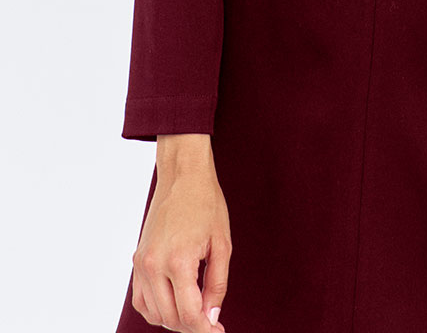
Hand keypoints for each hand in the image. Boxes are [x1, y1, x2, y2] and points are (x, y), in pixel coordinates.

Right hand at [131, 154, 231, 331]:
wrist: (183, 175)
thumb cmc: (206, 204)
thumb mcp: (222, 245)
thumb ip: (217, 285)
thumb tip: (212, 318)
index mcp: (178, 260)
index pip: (189, 314)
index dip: (205, 329)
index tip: (218, 332)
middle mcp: (154, 265)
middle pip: (171, 318)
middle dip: (192, 326)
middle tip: (211, 323)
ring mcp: (141, 263)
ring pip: (153, 314)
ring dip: (174, 320)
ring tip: (195, 312)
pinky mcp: (137, 260)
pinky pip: (141, 300)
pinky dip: (156, 310)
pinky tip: (174, 304)